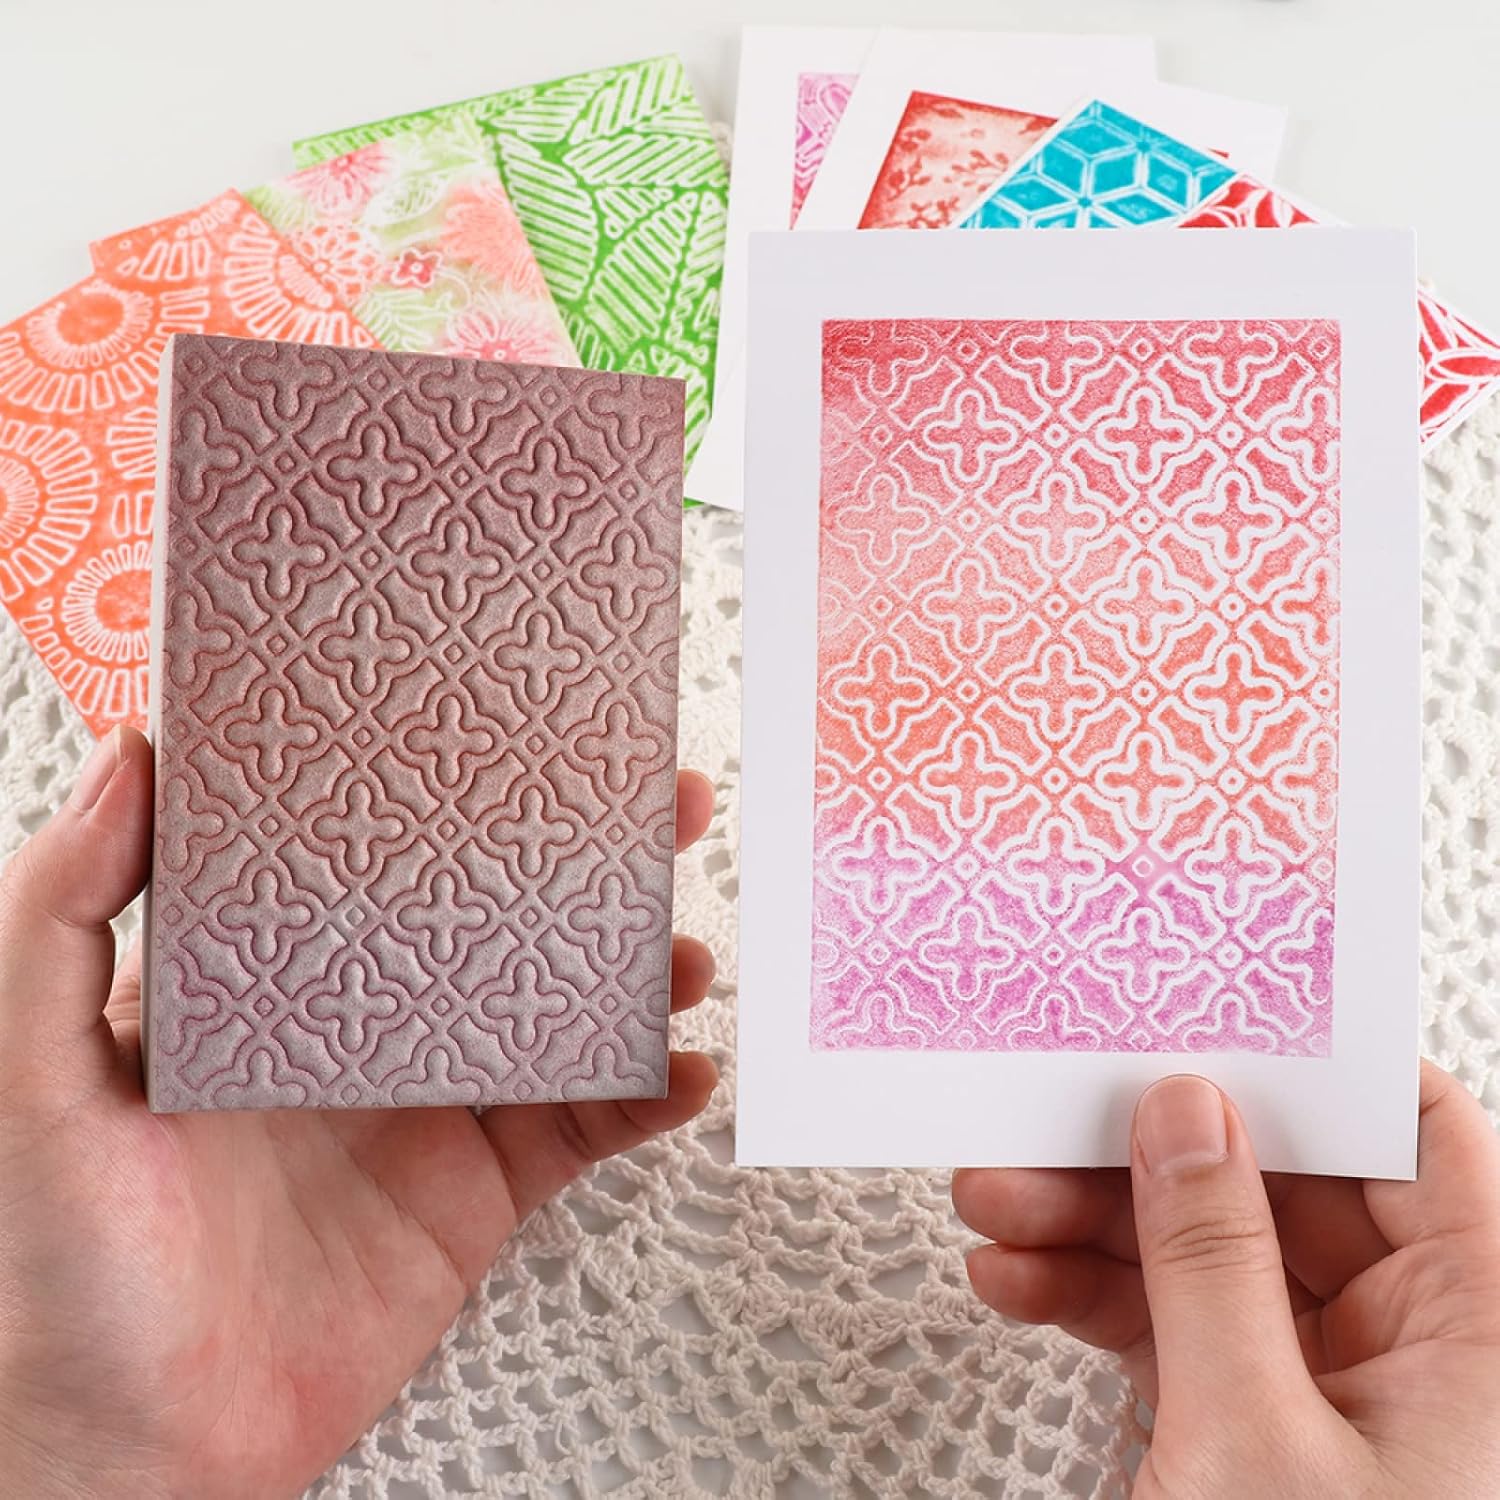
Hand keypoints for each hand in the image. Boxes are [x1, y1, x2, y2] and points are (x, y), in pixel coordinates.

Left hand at [0, 727, 719, 1498]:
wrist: (141, 1446)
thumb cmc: (62, 1269)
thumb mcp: (41, 1077)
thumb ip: (62, 920)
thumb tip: (130, 763)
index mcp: (281, 979)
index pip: (387, 859)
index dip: (462, 799)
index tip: (525, 743)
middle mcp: (372, 1028)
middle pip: (502, 923)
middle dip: (589, 868)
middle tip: (661, 813)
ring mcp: (434, 1107)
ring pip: (562, 1015)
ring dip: (636, 977)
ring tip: (682, 955)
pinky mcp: (480, 1191)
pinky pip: (583, 1129)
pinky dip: (647, 1099)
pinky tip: (687, 1073)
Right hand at [954, 1067, 1499, 1496]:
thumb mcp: (1255, 1441)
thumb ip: (1212, 1257)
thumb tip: (1188, 1111)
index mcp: (1485, 1327)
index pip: (1411, 1132)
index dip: (1309, 1065)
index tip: (1194, 1020)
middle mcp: (1423, 1344)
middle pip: (1281, 1185)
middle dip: (1146, 1155)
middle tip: (1043, 1125)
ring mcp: (1332, 1385)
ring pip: (1210, 1252)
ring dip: (1094, 1227)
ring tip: (995, 1207)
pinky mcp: (1259, 1423)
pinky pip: (1177, 1323)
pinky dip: (1095, 1301)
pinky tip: (1019, 1283)